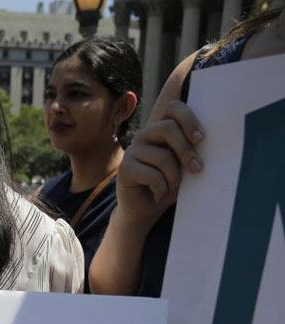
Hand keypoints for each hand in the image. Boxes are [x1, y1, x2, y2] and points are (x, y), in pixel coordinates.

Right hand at [117, 100, 204, 229]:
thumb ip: (191, 148)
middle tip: (197, 167)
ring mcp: (133, 150)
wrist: (146, 211)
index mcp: (163, 129)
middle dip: (186, 149)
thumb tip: (206, 139)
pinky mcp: (125, 168)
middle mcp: (146, 135)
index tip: (198, 129)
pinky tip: (158, 194)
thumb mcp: (184, 164)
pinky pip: (152, 175)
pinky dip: (162, 189)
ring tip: (173, 187)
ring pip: (163, 156)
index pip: (171, 106)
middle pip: (168, 126)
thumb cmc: (170, 184)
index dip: (182, 104)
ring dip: (175, 177)